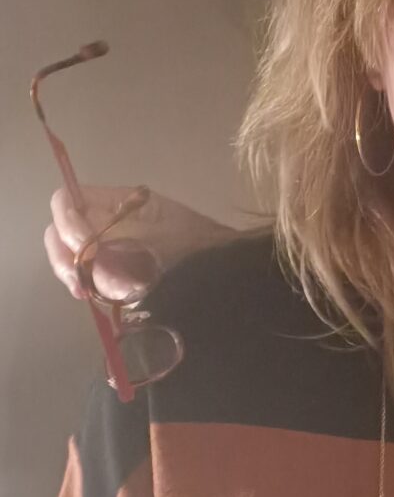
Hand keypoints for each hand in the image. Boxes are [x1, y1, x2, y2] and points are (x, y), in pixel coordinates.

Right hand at [45, 186, 231, 304]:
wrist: (229, 272)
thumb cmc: (202, 248)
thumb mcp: (165, 240)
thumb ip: (126, 244)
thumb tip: (90, 258)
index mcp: (121, 202)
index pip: (70, 200)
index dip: (67, 222)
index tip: (82, 248)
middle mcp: (109, 220)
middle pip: (61, 230)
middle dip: (64, 254)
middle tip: (78, 282)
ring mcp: (110, 247)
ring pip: (71, 256)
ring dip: (77, 273)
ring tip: (89, 291)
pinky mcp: (115, 273)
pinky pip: (90, 276)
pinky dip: (91, 286)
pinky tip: (98, 295)